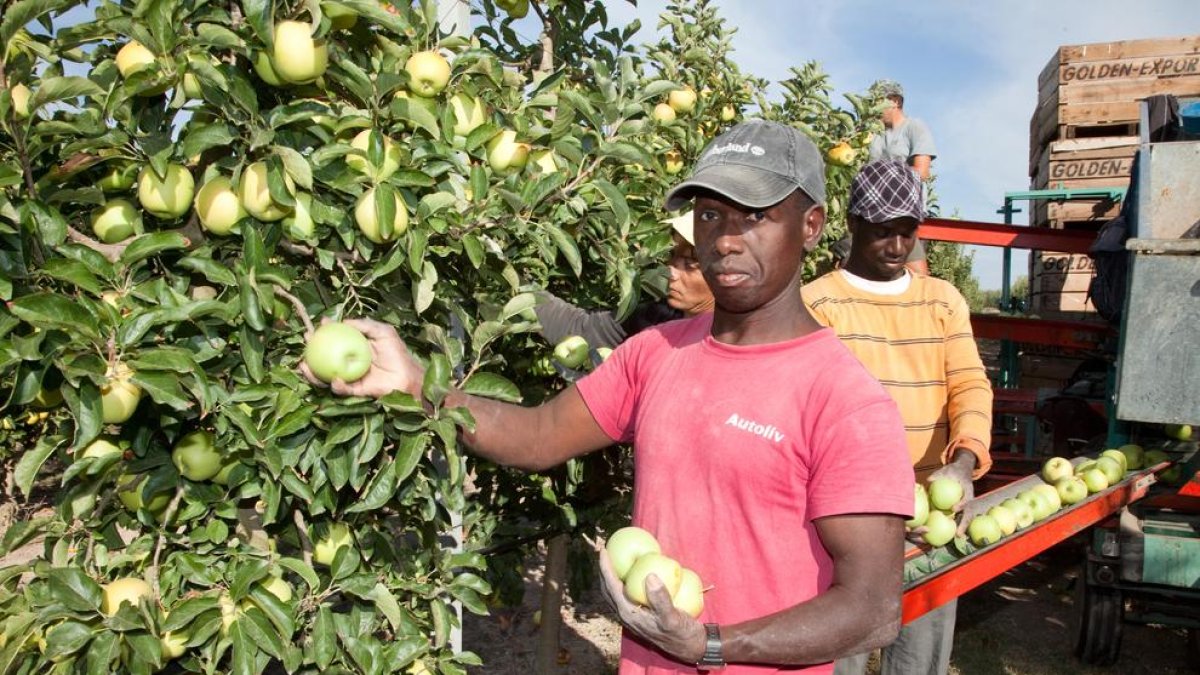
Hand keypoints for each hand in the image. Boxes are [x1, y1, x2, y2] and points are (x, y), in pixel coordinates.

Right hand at [298, 318, 423, 398]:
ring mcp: (350, 376)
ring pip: (324, 376)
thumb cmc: (398, 353)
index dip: (324, 331)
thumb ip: (366, 325)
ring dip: (311, 373)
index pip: (335, 338)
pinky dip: (336, 386)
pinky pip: (341, 389)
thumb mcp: (384, 332)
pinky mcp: (355, 391)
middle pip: (323, 357)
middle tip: (306, 342)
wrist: (408, 377)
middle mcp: (348, 361)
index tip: (318, 324)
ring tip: (304, 366)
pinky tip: (334, 380)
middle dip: (310, 350)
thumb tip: (344, 322)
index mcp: (355, 347)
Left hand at [596, 542, 705, 664]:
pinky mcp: (640, 614)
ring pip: (615, 593)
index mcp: (629, 614)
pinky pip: (626, 594)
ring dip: (611, 576)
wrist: (690, 648)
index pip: (611, 586)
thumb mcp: (672, 617)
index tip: (603, 549)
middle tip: (605, 550)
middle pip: (607, 589)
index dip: (605, 567)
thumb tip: (649, 575)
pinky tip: (635, 573)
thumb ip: (660, 599)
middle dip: (603, 570)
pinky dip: (625, 581)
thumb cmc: (681, 633)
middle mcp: (627, 615)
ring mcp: (633, 615)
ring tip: (614, 559)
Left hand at [928, 456, 975, 536]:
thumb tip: (928, 480)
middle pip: (969, 514)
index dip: (961, 504)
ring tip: (957, 538)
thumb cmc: (954, 471)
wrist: (963, 471)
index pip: (966, 498)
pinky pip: (960, 517)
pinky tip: (951, 533)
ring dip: (962, 528)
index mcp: (968, 490)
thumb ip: (938, 474)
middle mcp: (970, 500)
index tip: (953, 509)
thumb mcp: (947, 469)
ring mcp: (968, 505)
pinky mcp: (963, 508)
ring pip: (966, 518)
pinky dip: (957, 524)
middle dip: (964, 524)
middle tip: (958, 534)